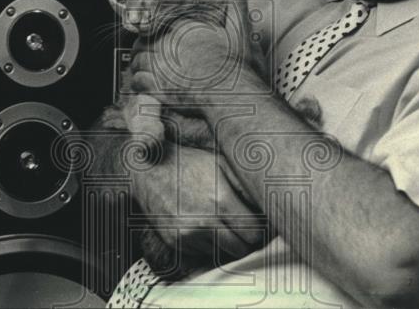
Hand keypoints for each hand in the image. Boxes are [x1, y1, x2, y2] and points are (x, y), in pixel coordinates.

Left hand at [129, 0, 268, 107]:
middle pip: (143, 43)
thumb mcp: (239, 33)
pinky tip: (143, 86)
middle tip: (145, 58)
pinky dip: (137, 84)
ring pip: (137, 61)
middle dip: (142, 51)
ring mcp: (162, 64)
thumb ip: (236, 9)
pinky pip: (137, 81)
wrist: (233, 94)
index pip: (158, 25)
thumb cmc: (236, 67)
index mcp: (185, 28)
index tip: (157, 41)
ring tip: (143, 72)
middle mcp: (170, 43)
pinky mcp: (158, 85)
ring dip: (138, 67)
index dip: (155, 34)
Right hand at [132, 146, 261, 258]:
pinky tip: (204, 226)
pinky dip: (208, 245)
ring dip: (228, 244)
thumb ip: (246, 186)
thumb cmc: (190, 164)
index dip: (261, 230)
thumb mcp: (222, 164)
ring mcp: (188, 235)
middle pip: (242, 249)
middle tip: (245, 227)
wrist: (149, 170)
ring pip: (223, 254)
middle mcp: (205, 222)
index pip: (255, 233)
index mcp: (221, 201)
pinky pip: (202, 254)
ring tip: (223, 224)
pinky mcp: (175, 242)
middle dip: (247, 240)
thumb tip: (269, 206)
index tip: (259, 224)